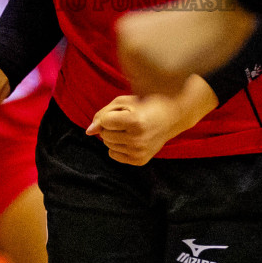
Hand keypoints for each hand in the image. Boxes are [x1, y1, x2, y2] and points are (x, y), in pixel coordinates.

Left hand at [85, 77, 218, 165]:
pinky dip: (117, 147)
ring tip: (129, 129)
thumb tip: (88, 131)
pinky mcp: (140, 160)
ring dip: (113, 136)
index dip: (109, 115)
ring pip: (108, 146)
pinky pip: (114, 155)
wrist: (172, 117)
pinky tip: (130, 139)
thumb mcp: (124, 102)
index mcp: (135, 122)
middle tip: (125, 120)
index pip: (104, 122)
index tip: (121, 112)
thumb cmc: (146, 104)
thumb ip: (103, 114)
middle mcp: (138, 139)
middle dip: (109, 127)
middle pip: (104, 135)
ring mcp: (139, 152)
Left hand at [116, 0, 256, 95]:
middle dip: (158, 76)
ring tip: (185, 58)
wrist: (220, 11)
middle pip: (137, 81)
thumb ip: (141, 53)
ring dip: (169, 83)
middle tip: (180, 54)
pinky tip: (189, 64)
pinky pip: (167, 95)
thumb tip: (138, 91)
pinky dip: (180, 87)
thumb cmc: (193, 19)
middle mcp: (128, 45)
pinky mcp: (164, 73)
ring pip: (152, 91)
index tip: (170, 49)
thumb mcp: (154, 29)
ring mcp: (144, 60)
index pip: (129, 66)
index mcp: (124, 30)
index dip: (152, 65)